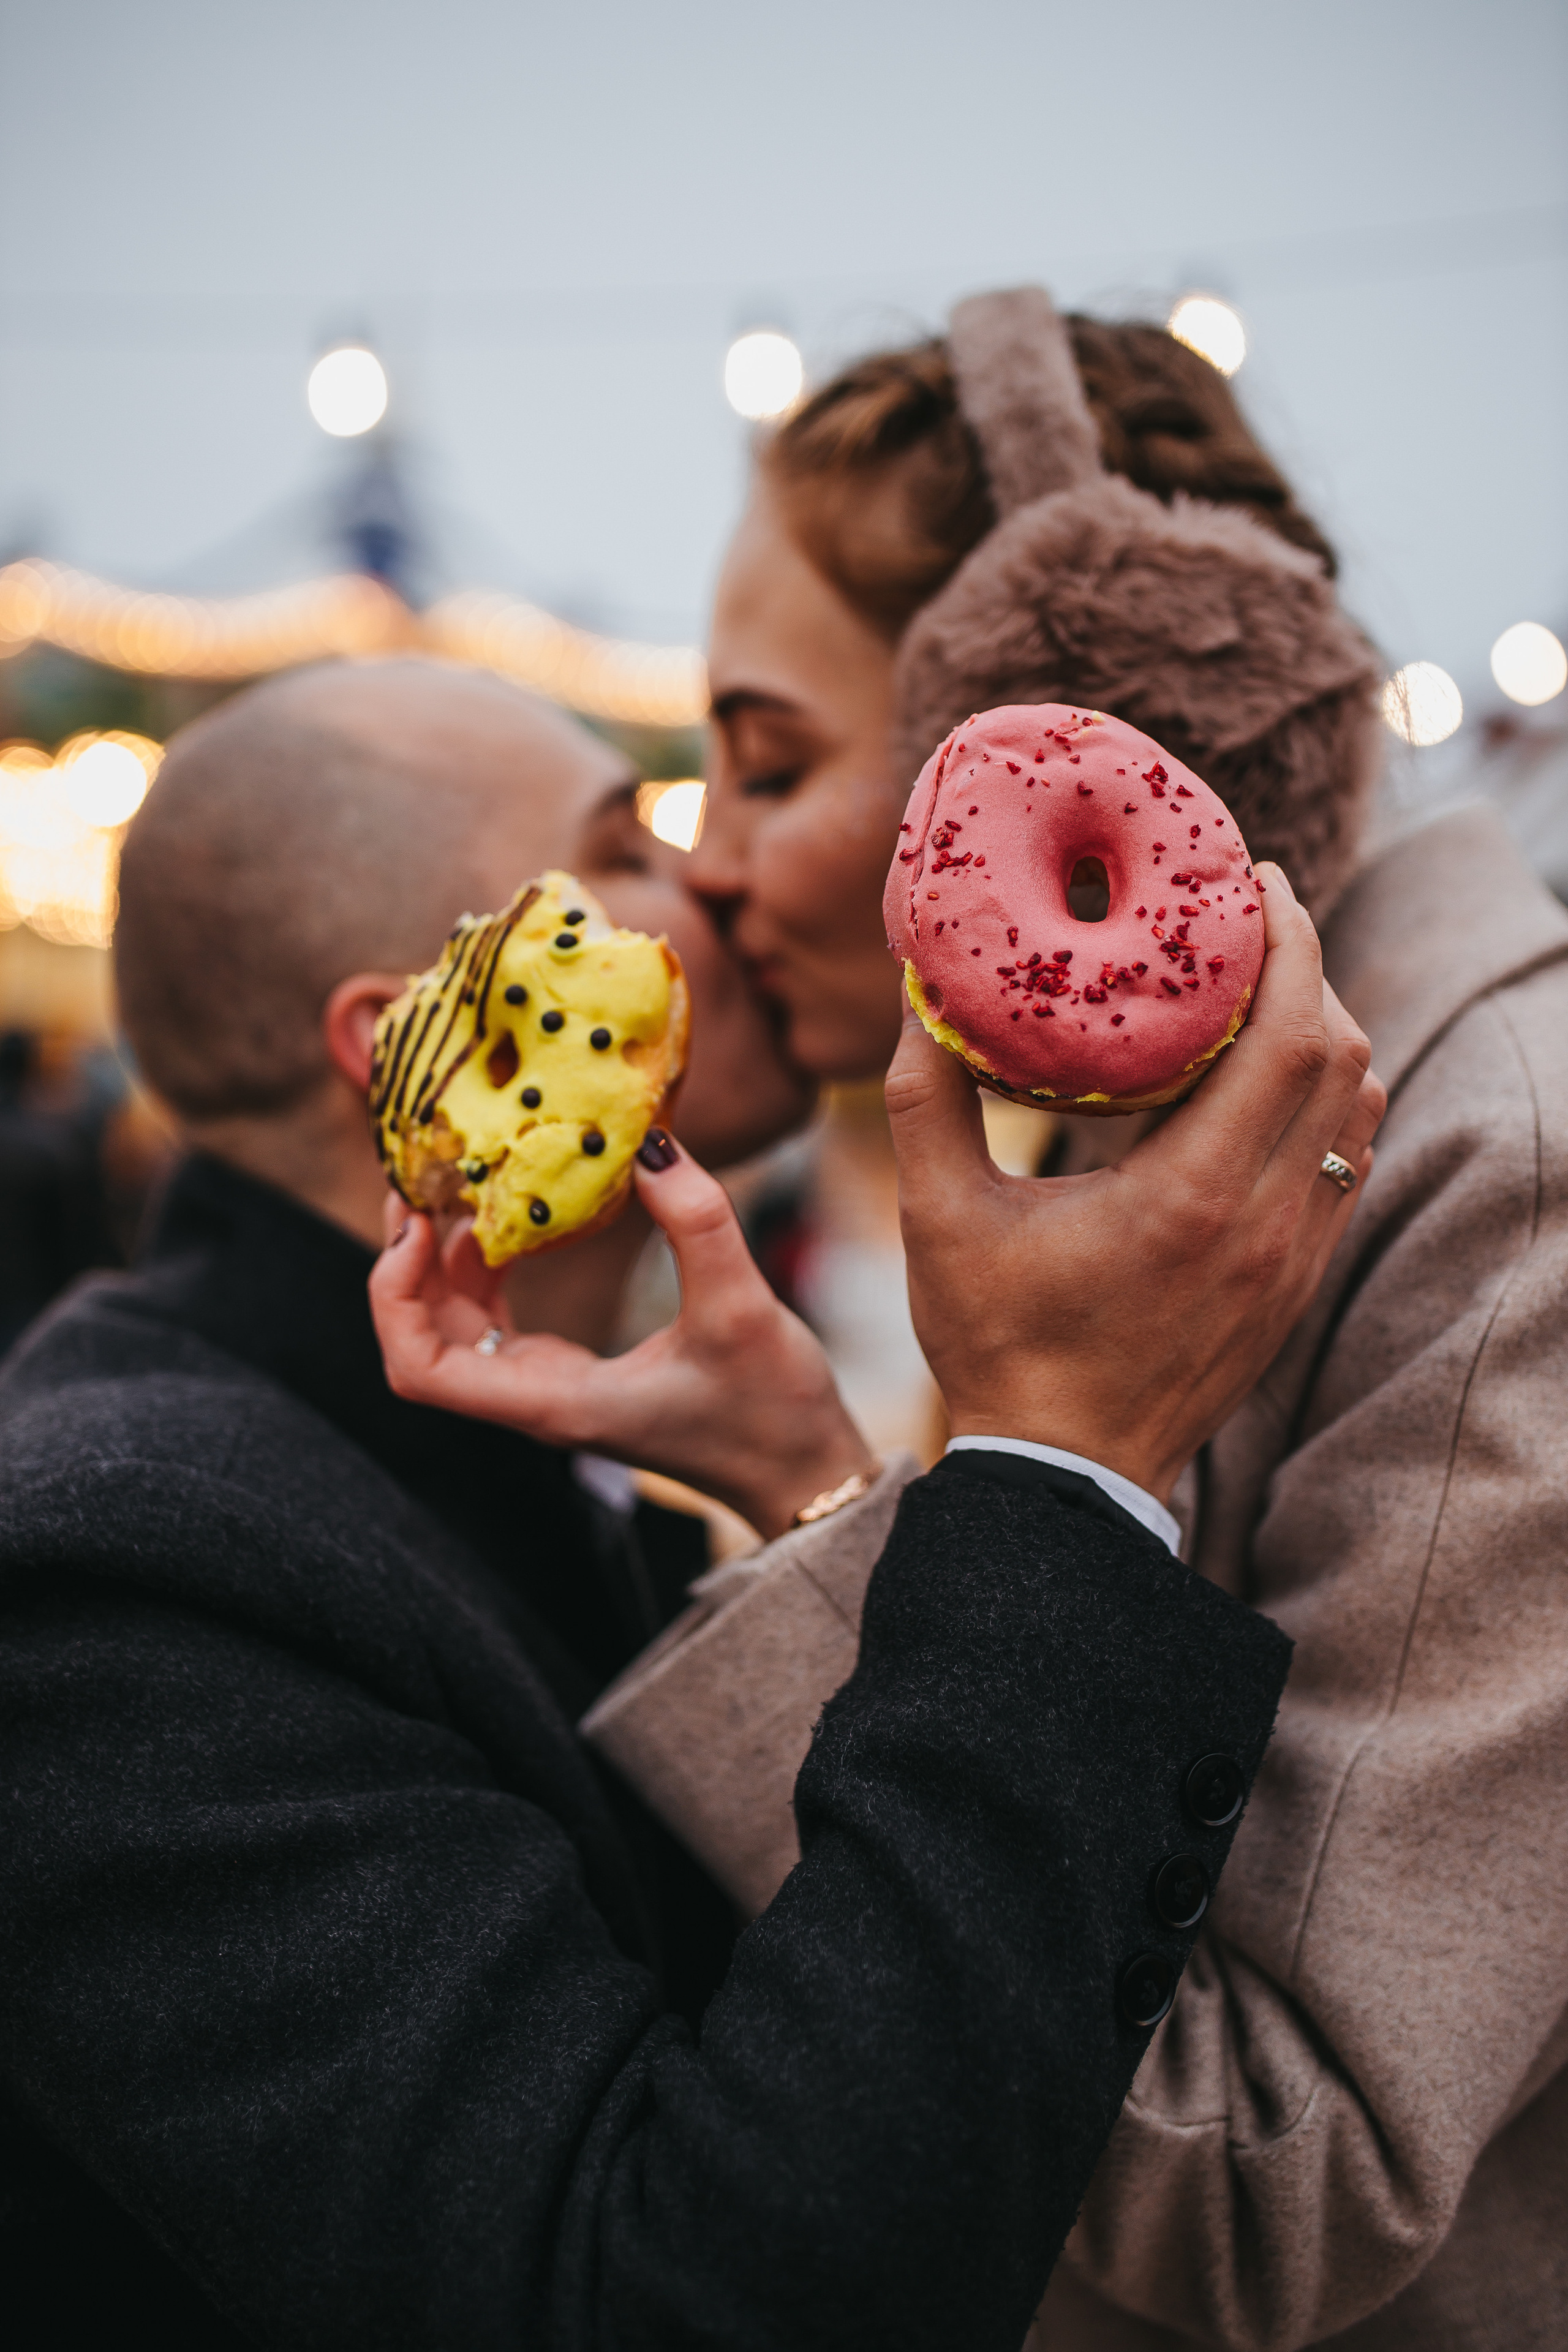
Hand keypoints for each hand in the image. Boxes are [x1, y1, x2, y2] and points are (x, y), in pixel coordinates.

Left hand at [367, 1133, 875, 1539]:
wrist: (801, 1471)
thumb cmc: (771, 1410)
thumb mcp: (741, 1308)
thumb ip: (697, 1221)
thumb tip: (649, 1140)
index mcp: (552, 1401)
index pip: (420, 1369)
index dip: (393, 1296)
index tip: (414, 1223)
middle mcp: (534, 1401)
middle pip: (423, 1342)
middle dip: (404, 1264)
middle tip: (419, 1180)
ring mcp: (548, 1389)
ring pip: (456, 1331)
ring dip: (440, 1265)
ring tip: (456, 1187)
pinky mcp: (570, 1375)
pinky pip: (497, 1324)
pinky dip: (484, 1273)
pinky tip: (510, 1222)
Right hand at [888, 864, 1385, 1502]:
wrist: (1063, 1476)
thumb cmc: (998, 1345)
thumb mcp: (938, 1222)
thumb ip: (926, 1101)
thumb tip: (915, 998)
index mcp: (1189, 1197)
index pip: (1288, 1036)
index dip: (1288, 942)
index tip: (1253, 882)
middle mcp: (1264, 1223)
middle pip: (1338, 1055)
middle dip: (1309, 966)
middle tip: (1251, 915)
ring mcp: (1291, 1258)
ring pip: (1355, 1108)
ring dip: (1322, 1033)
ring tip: (1260, 986)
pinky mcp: (1295, 1282)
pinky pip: (1346, 1162)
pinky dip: (1324, 1100)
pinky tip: (1267, 1077)